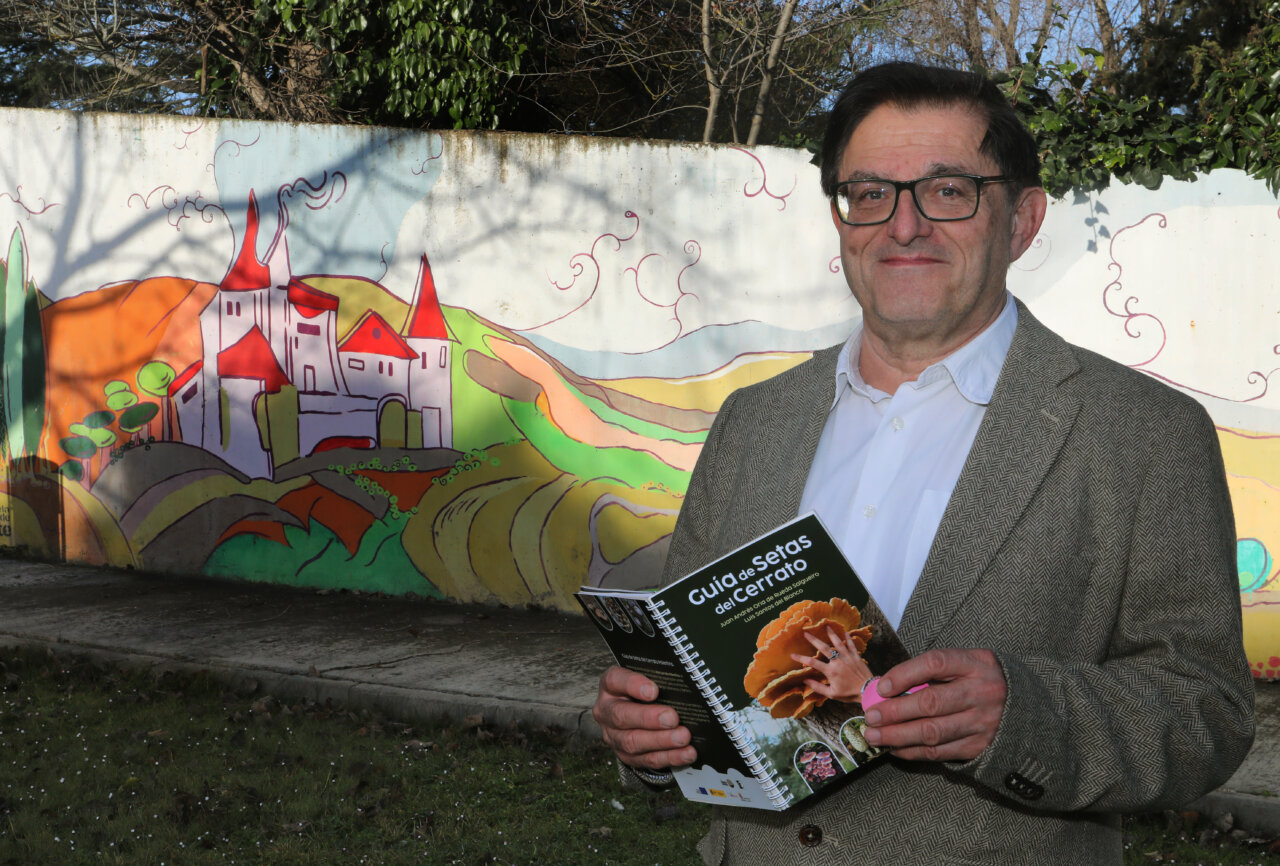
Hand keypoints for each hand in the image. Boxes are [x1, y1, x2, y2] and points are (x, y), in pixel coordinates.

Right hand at [592, 666, 696, 770]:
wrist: (639, 711)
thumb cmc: (645, 690)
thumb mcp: (648, 677)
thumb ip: (658, 677)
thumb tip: (681, 681)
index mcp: (610, 686)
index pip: (615, 680)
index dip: (633, 685)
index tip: (653, 691)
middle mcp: (607, 711)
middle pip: (622, 716)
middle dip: (649, 719)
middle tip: (672, 718)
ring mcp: (613, 736)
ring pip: (632, 742)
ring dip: (661, 741)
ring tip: (683, 738)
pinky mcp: (625, 755)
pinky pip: (646, 759)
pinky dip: (669, 757)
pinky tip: (686, 753)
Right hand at [791, 627, 873, 702]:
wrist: (867, 691)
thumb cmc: (848, 694)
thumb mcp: (831, 694)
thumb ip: (818, 687)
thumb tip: (805, 680)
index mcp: (830, 671)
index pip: (812, 663)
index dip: (801, 658)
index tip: (792, 654)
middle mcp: (838, 661)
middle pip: (824, 648)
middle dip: (814, 640)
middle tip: (806, 633)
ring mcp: (847, 657)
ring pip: (838, 643)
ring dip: (831, 634)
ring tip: (826, 626)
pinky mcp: (856, 656)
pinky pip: (851, 645)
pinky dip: (848, 638)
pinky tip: (845, 632)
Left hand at [862, 648, 1006, 761]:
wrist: (1026, 708)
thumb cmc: (982, 679)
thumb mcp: (967, 662)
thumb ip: (933, 671)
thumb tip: (886, 686)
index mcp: (976, 664)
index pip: (936, 663)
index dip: (905, 674)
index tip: (882, 686)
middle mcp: (981, 693)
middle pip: (931, 703)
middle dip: (895, 711)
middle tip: (871, 717)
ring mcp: (982, 722)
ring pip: (933, 732)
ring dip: (898, 736)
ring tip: (874, 736)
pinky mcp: (979, 746)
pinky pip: (940, 752)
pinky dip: (913, 752)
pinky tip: (894, 748)